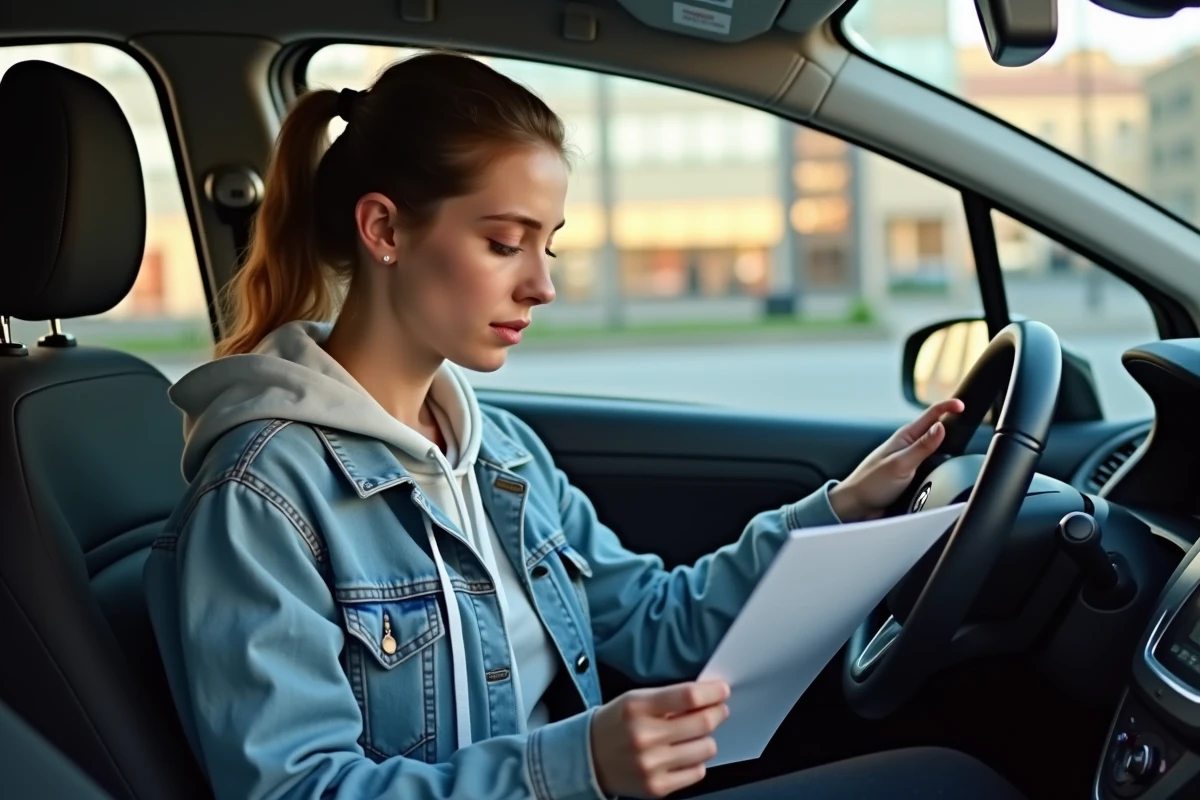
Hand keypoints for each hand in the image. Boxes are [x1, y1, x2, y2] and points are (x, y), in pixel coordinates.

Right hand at [591, 680, 729, 798]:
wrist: (588, 758)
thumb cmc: (616, 724)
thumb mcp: (635, 700)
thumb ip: (669, 698)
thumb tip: (708, 696)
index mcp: (637, 707)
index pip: (688, 696)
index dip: (712, 693)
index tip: (722, 691)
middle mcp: (644, 737)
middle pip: (702, 723)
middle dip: (717, 713)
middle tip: (718, 710)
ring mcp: (651, 765)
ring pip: (705, 749)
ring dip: (706, 739)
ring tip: (694, 736)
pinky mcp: (657, 787)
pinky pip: (697, 772)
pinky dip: (696, 761)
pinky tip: (682, 755)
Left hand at [828, 398, 964, 521]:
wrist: (857, 505)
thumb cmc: (871, 483)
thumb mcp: (900, 464)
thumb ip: (922, 447)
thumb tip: (941, 427)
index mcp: (905, 437)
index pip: (931, 414)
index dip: (948, 406)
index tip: (963, 405)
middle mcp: (909, 445)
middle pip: (936, 428)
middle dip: (953, 421)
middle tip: (969, 419)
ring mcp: (910, 458)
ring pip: (935, 446)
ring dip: (948, 442)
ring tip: (963, 438)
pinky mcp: (911, 473)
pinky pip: (931, 462)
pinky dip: (941, 460)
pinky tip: (947, 463)